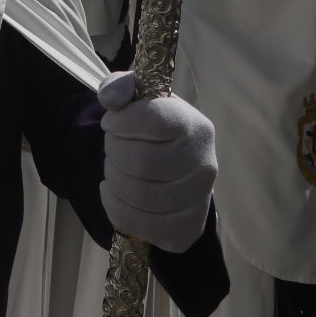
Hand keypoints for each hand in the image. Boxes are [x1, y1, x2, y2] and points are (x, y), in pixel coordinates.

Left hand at [97, 71, 217, 253]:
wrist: (176, 168)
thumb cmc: (153, 129)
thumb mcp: (138, 99)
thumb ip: (120, 87)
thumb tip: (111, 99)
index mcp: (195, 126)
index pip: (152, 120)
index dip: (120, 121)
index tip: (111, 122)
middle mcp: (204, 163)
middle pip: (141, 162)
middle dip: (113, 152)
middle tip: (112, 147)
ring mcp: (198, 199)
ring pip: (138, 195)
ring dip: (113, 179)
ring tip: (114, 169)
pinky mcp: (187, 228)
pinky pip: (141, 224)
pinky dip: (115, 208)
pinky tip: (112, 193)